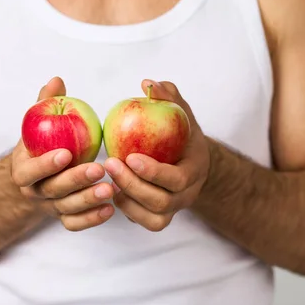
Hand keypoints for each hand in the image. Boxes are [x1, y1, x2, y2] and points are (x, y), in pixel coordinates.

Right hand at [10, 77, 114, 230]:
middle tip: (99, 169)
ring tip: (111, 189)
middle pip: (53, 190)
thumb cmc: (41, 145)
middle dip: (76, 180)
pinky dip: (92, 219)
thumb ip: (46, 104)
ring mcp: (51, 206)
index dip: (45, 164)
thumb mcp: (37, 124)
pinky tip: (110, 209)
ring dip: (88, 200)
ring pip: (67, 209)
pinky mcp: (65, 217)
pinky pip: (76, 223)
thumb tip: (57, 81)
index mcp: (23, 170)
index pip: (30, 171)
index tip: (66, 153)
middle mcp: (35, 192)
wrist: (37, 177)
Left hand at [104, 80, 210, 231]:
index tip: (129, 156)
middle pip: (162, 202)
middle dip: (133, 185)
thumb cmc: (182, 133)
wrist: (191, 160)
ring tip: (109, 180)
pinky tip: (112, 191)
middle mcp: (187, 194)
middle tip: (110, 165)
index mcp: (195, 170)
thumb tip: (147, 83)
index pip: (177, 179)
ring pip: (154, 219)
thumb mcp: (180, 112)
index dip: (153, 172)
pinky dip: (128, 211)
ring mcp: (174, 209)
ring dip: (128, 201)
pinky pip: (145, 222)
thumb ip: (168, 96)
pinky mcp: (159, 216)